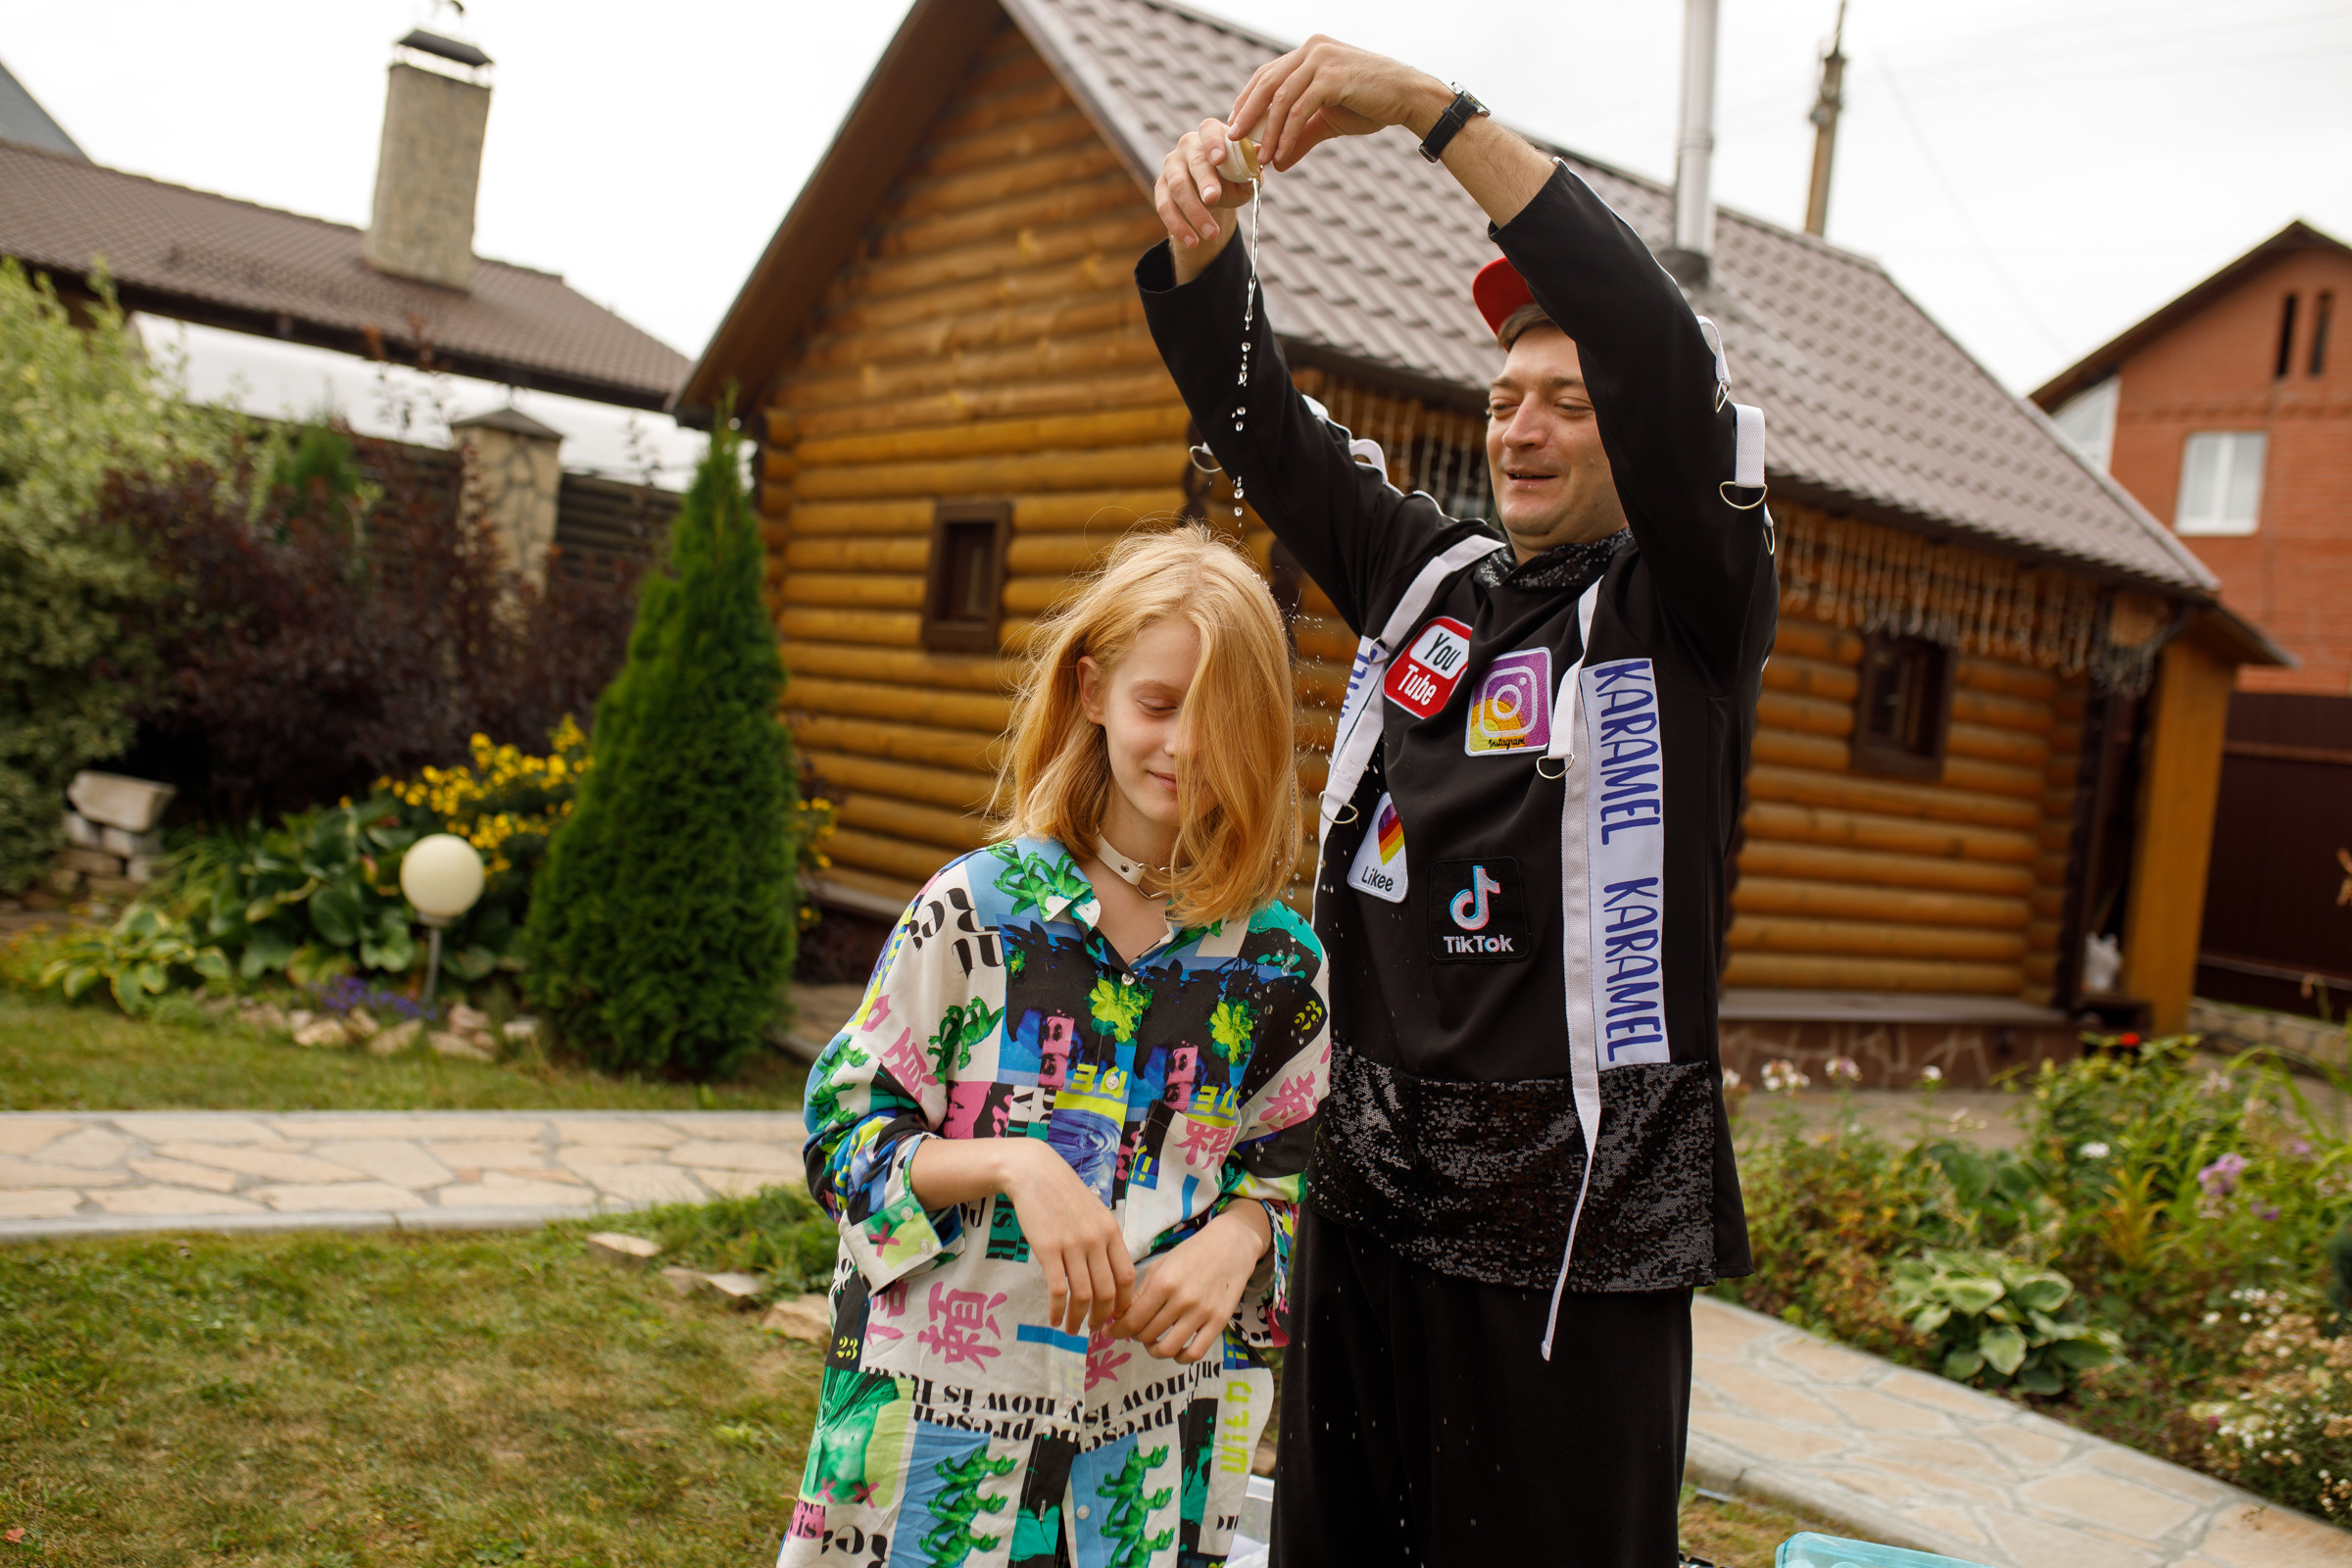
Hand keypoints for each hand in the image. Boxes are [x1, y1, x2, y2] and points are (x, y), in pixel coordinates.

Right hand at [996, 1140, 1135, 1335]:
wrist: (1035, 1174)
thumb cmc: (1065, 1195)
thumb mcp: (1095, 1212)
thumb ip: (1105, 1240)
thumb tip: (1113, 1273)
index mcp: (1111, 1232)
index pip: (1127, 1276)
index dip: (1125, 1302)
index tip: (1117, 1316)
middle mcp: (1096, 1240)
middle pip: (1107, 1291)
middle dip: (1102, 1317)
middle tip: (1094, 1329)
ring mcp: (1072, 1245)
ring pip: (1083, 1295)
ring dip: (1078, 1319)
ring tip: (1072, 1329)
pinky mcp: (1048, 1249)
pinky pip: (1058, 1290)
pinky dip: (1058, 1310)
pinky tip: (1054, 1319)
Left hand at [1109, 1204, 1270, 1363]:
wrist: (1231, 1244)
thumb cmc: (1192, 1253)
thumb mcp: (1161, 1265)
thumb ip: (1142, 1291)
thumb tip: (1122, 1317)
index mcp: (1164, 1282)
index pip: (1132, 1320)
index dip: (1117, 1330)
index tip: (1111, 1331)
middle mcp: (1182, 1300)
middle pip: (1147, 1335)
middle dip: (1134, 1336)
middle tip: (1134, 1331)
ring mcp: (1203, 1313)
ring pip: (1167, 1349)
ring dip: (1153, 1350)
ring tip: (1152, 1343)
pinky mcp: (1219, 1322)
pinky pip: (1195, 1353)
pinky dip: (1180, 1357)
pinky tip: (1175, 1348)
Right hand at [1154, 117, 1256, 253]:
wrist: (1215, 192)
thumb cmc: (1234, 176)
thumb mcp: (1246, 172)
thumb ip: (1251, 167)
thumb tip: (1257, 159)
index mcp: (1211, 134)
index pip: (1209, 131)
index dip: (1213, 144)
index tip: (1220, 159)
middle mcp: (1188, 146)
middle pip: (1194, 163)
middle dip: (1204, 182)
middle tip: (1214, 199)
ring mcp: (1171, 166)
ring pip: (1178, 187)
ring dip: (1194, 212)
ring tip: (1211, 233)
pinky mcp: (1161, 188)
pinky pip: (1165, 207)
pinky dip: (1178, 226)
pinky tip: (1192, 241)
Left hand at [1227, 36, 1451, 171]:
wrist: (1408, 97)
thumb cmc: (1371, 104)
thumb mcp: (1328, 121)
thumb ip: (1301, 137)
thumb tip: (1279, 163)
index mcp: (1309, 53)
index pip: (1267, 75)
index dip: (1248, 101)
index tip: (1236, 126)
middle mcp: (1312, 50)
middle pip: (1267, 83)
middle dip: (1247, 114)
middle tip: (1234, 140)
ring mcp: (1321, 59)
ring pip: (1281, 98)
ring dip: (1267, 131)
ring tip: (1260, 157)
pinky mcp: (1332, 76)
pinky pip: (1299, 109)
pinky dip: (1287, 133)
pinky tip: (1280, 154)